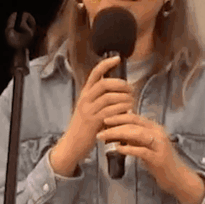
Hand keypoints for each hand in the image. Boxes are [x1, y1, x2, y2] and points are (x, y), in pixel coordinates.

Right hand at [52, 55, 133, 173]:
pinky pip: (111, 111)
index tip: (117, 58)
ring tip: (131, 102)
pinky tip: (127, 112)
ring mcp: (89, 110)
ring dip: (125, 98)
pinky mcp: (94, 122)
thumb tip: (120, 91)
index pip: (95, 73)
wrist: (72, 145)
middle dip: (121, 84)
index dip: (106, 64)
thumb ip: (101, 99)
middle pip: (105, 84)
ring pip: (110, 97)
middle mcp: (86, 99)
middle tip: (131, 89)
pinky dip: (122, 110)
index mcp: (85, 94)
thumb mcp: (90, 108)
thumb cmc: (84, 127)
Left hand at [97, 112, 203, 203]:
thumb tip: (116, 131)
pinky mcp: (159, 158)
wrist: (178, 177)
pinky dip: (128, 149)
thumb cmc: (161, 162)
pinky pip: (141, 151)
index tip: (104, 118)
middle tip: (100, 127)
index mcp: (154, 128)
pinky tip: (117, 149)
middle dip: (115, 124)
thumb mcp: (146, 146)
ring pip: (137, 134)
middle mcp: (158, 133)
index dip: (118, 116)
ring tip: (104, 136)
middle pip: (134, 123)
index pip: (134, 117)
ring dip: (118, 134)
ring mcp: (159, 145)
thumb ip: (134, 138)